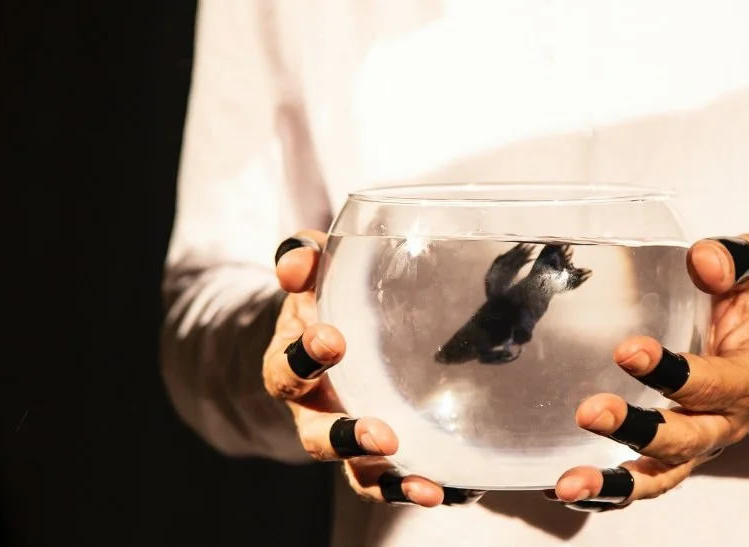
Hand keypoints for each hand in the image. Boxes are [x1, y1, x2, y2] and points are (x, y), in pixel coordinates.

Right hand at [262, 231, 484, 507]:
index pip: (287, 367)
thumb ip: (304, 258)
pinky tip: (460, 488)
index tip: (332, 340)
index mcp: (291, 365)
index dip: (304, 357)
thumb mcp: (310, 276)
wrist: (324, 343)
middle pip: (319, 438)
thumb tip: (297, 259)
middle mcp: (315, 411)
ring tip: (425, 488)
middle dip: (349, 438)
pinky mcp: (382, 455)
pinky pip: (398, 480)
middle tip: (381, 436)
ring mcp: (348, 437)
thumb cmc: (320, 302)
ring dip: (390, 481)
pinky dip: (424, 486)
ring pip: (359, 473)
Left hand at [549, 234, 748, 510]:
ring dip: (614, 483)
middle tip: (591, 412)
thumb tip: (705, 260)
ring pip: (660, 475)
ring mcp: (696, 444)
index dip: (673, 373)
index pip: (714, 383)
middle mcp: (724, 422)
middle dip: (638, 430)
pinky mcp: (670, 455)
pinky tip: (560, 489)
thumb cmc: (748, 299)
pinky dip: (606, 492)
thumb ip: (739, 258)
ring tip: (569, 485)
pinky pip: (641, 482)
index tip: (628, 351)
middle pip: (685, 440)